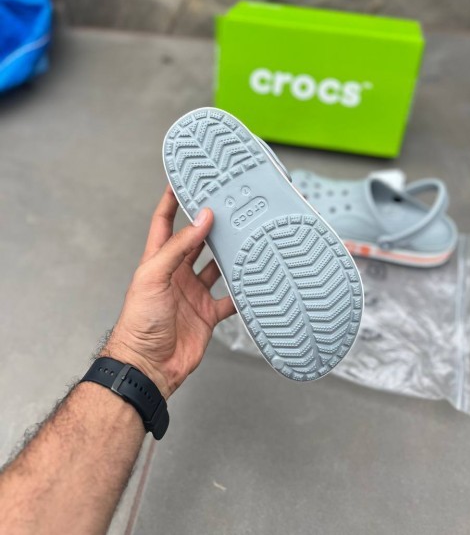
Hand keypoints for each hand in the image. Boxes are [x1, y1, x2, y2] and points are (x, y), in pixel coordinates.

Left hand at [103, 186, 234, 399]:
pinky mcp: (207, 314)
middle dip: (209, 225)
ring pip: (216, 267)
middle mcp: (176, 274)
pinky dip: (241, 292)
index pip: (165, 222)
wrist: (148, 366)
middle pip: (196, 241)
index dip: (172, 200)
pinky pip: (229, 299)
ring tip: (246, 237)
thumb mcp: (155, 276)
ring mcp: (193, 293)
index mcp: (158, 260)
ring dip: (229, 255)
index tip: (185, 180)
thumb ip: (180, 247)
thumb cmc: (139, 323)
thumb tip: (201, 218)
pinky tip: (253, 281)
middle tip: (228, 206)